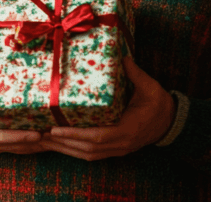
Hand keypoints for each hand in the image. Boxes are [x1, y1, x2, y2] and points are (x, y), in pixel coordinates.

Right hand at [0, 60, 46, 154]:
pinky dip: (28, 145)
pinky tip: (44, 140)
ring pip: (13, 149)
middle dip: (31, 142)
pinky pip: (13, 147)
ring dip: (32, 145)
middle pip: (9, 145)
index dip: (16, 137)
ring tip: (52, 137)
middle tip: (51, 133)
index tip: (34, 133)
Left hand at [41, 56, 174, 160]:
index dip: (76, 134)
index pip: (99, 136)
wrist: (171, 123)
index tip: (56, 129)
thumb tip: (122, 56)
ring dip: (64, 149)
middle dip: (62, 144)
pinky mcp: (114, 150)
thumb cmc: (159, 104)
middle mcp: (121, 144)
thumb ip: (136, 74)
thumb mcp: (151, 87)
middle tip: (39, 135)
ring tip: (43, 140)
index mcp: (129, 129)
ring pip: (86, 154)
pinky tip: (59, 144)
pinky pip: (90, 154)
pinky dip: (73, 150)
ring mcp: (118, 150)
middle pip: (87, 149)